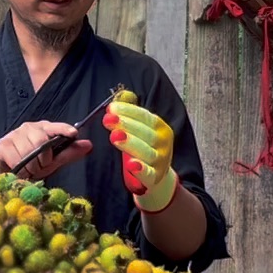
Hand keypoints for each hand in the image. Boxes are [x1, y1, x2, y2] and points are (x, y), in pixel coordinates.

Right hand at [0, 121, 92, 180]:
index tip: (73, 133)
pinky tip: (18, 170)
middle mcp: (29, 128)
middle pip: (41, 142)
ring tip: (29, 170)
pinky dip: (20, 169)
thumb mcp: (52, 161)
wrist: (4, 168)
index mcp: (44, 129)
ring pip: (29, 153)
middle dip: (43, 161)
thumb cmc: (31, 163)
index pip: (55, 127)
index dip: (64, 129)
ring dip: (31, 168)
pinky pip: (16, 159)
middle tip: (40, 168)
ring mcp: (15, 134)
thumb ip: (68, 153)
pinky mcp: (3, 144)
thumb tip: (89, 145)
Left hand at [103, 97, 177, 212]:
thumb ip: (131, 112)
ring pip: (147, 152)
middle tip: (108, 119)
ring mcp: (160, 161)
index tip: (111, 108)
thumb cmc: (144, 147)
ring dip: (131, 143)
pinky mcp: (155, 178)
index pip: (146, 117)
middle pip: (146, 132)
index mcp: (160, 127)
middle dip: (126, 125)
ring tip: (115, 136)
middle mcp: (163, 143)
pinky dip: (141, 170)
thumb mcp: (139, 129)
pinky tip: (131, 165)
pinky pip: (148, 174)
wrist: (156, 176)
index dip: (129, 111)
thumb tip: (123, 95)